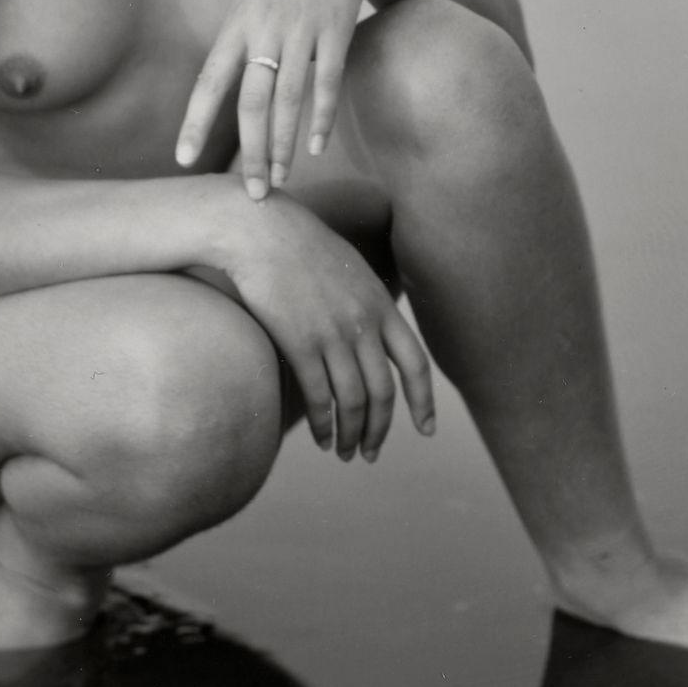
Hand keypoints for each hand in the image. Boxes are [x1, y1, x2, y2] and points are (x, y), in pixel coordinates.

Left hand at [176, 0, 395, 194]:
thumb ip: (241, 42)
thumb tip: (226, 91)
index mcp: (238, 23)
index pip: (209, 81)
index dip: (194, 122)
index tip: (183, 161)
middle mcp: (265, 29)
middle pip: (251, 101)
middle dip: (250, 153)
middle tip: (253, 194)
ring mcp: (303, 28)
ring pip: (288, 98)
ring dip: (282, 145)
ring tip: (280, 180)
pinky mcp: (338, 27)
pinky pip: (327, 81)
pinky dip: (321, 117)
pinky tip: (316, 146)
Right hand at [201, 197, 436, 459]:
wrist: (260, 232)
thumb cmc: (300, 248)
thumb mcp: (351, 270)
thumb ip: (368, 305)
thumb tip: (373, 335)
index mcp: (382, 307)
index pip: (416, 364)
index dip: (424, 402)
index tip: (427, 430)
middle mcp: (364, 325)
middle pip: (384, 393)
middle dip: (381, 430)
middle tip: (371, 454)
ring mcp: (333, 335)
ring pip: (353, 401)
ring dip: (351, 435)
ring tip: (346, 452)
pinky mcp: (300, 343)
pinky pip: (319, 397)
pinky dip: (324, 424)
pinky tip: (322, 438)